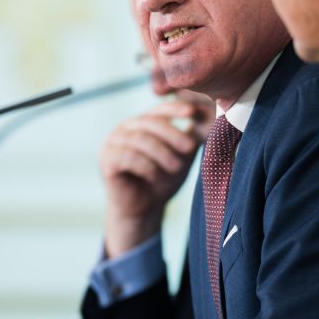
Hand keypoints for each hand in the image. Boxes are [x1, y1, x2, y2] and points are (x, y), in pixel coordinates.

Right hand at [100, 97, 212, 254]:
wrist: (144, 210)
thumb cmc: (163, 180)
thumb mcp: (182, 157)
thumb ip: (193, 137)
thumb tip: (212, 116)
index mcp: (142, 123)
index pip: (159, 110)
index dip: (175, 109)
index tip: (192, 112)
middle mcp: (125, 129)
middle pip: (150, 123)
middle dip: (172, 134)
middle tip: (189, 148)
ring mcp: (113, 143)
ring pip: (140, 140)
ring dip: (161, 153)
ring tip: (175, 168)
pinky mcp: (106, 160)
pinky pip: (127, 156)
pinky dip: (145, 166)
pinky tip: (155, 176)